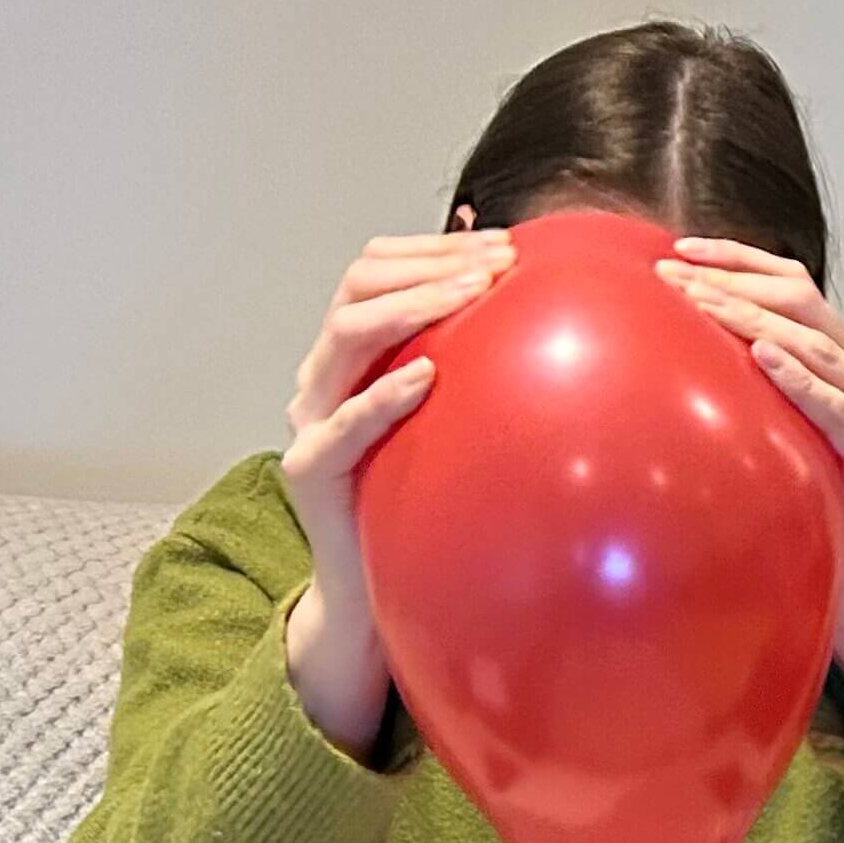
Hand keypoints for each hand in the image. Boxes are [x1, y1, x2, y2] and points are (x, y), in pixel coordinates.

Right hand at [281, 226, 516, 634]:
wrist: (368, 596)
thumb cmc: (413, 509)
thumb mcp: (445, 431)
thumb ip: (467, 378)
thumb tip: (535, 327)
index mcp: (348, 359)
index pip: (376, 272)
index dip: (432, 248)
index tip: (501, 246)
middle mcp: (320, 378)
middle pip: (358, 285)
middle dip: (429, 264)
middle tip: (496, 264)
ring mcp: (308, 421)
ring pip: (346, 334)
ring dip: (413, 304)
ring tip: (471, 293)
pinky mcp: (309, 469)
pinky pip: (346, 423)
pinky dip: (386, 394)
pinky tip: (428, 375)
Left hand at [654, 238, 843, 738]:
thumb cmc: (798, 535)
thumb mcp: (754, 459)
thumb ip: (726, 416)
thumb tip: (642, 386)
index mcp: (841, 374)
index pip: (794, 294)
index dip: (740, 263)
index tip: (677, 251)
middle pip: (806, 306)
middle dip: (736, 283)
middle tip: (673, 274)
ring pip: (822, 347)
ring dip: (756, 319)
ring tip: (703, 302)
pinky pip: (841, 411)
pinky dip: (802, 380)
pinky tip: (761, 356)